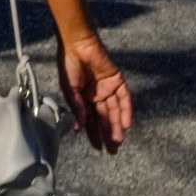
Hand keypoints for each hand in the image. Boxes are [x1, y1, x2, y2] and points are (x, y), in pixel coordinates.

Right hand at [56, 35, 131, 152]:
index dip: (94, 134)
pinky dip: (126, 111)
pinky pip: (124, 98)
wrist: (77, 45)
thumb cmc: (69, 65)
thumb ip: (77, 108)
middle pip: (105, 118)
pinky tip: (126, 124)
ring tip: (118, 141)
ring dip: (117, 126)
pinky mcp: (117, 80)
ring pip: (115, 111)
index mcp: (84, 98)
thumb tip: (79, 128)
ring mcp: (108, 88)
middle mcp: (97, 95)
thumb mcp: (70, 90)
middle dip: (108, 134)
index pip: (91, 120)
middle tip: (113, 150)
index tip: (99, 148)